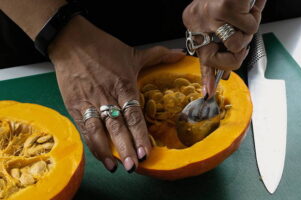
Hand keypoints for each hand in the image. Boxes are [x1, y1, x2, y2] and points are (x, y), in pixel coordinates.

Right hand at [48, 16, 184, 171]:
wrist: (71, 40)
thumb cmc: (103, 47)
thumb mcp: (133, 52)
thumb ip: (157, 56)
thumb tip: (180, 55)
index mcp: (124, 84)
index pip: (134, 115)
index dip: (140, 135)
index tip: (147, 152)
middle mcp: (107, 96)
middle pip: (118, 126)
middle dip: (127, 148)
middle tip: (134, 166)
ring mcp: (89, 102)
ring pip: (100, 130)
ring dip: (108, 150)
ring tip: (116, 167)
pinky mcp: (74, 105)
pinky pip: (84, 127)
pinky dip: (92, 143)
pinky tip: (100, 156)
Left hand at [183, 0, 265, 95]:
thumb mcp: (223, 18)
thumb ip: (223, 40)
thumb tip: (227, 68)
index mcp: (195, 21)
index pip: (199, 55)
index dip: (206, 76)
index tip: (208, 91)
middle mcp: (197, 20)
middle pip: (215, 60)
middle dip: (232, 60)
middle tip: (240, 45)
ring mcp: (210, 15)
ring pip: (236, 46)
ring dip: (247, 33)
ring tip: (244, 14)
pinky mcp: (225, 9)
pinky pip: (248, 29)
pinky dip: (254, 17)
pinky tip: (248, 5)